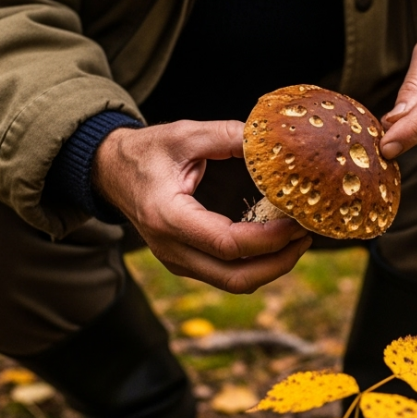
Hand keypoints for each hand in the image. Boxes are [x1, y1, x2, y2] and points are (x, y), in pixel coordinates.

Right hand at [92, 122, 310, 293]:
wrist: (111, 171)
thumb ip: (227, 135)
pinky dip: (256, 264)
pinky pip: (226, 276)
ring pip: (234, 283)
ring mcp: (177, 260)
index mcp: (168, 217)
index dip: (268, 239)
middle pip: (235, 277)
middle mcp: (171, 248)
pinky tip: (274, 241)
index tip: (295, 221)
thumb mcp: (184, 134)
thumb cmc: (147, 152)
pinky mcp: (185, 263)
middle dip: (278, 263)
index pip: (227, 244)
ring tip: (296, 240)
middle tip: (305, 236)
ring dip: (271, 267)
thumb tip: (269, 140)